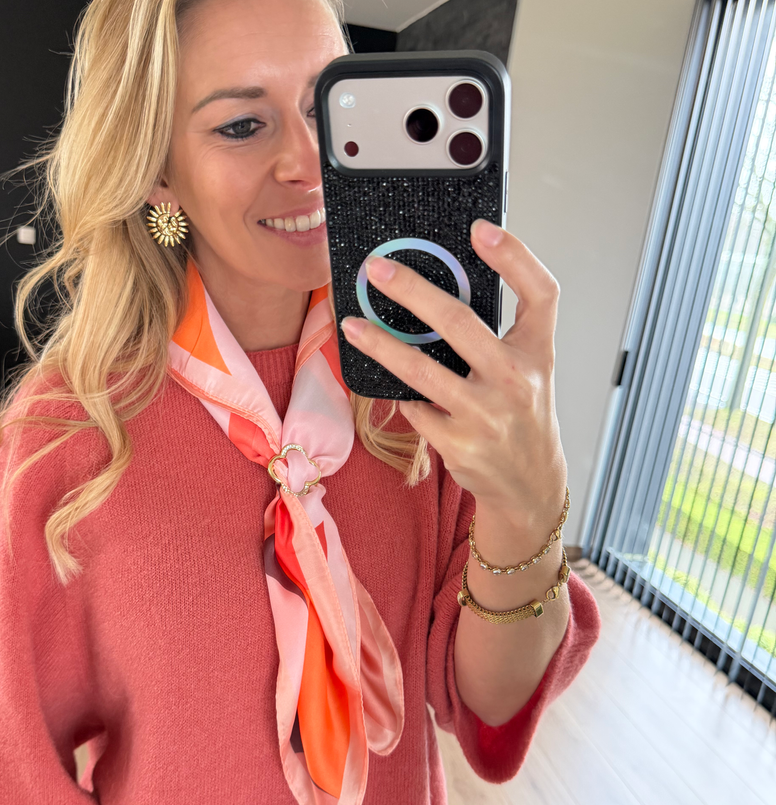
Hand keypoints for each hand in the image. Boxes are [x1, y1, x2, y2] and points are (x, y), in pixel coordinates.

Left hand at [340, 219, 567, 530]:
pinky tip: (396, 387)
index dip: (515, 256)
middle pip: (460, 321)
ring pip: (421, 369)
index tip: (481, 229)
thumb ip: (498, 336)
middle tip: (377, 270)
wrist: (529, 485)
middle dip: (411, 290)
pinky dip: (402, 393)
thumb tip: (435, 298)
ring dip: (380, 343)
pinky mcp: (458, 443)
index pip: (540, 293)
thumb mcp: (528, 372)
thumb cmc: (522, 418)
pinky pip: (414, 406)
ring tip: (352, 325)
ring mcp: (486, 414)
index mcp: (537, 354)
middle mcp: (517, 381)